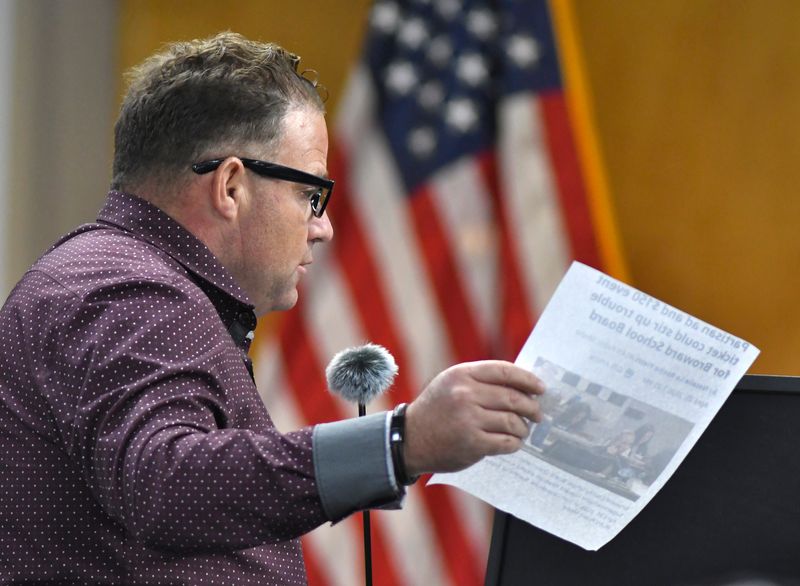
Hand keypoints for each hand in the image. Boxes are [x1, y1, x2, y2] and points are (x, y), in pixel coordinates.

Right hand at [403, 360, 544, 475]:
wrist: (411, 439)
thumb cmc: (437, 409)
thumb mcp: (452, 384)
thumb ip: (481, 380)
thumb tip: (522, 384)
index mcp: (462, 375)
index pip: (504, 371)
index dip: (527, 379)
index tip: (540, 388)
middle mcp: (465, 394)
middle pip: (512, 398)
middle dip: (531, 407)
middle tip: (538, 414)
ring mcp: (468, 419)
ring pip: (512, 421)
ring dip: (523, 428)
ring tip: (523, 430)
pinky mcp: (472, 443)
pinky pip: (506, 442)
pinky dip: (514, 443)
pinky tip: (512, 442)